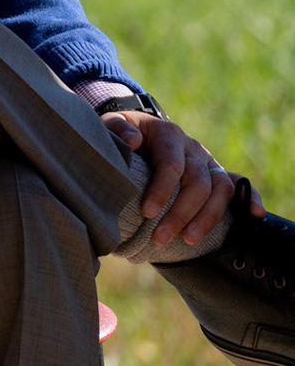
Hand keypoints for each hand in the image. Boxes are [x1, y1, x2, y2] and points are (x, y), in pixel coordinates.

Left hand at [101, 110, 265, 247]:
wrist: (135, 131)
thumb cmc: (121, 134)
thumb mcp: (111, 124)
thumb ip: (119, 130)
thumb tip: (133, 141)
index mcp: (168, 134)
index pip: (172, 165)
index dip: (162, 190)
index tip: (147, 212)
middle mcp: (192, 148)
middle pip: (197, 183)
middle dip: (180, 214)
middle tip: (159, 237)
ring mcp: (207, 161)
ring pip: (220, 189)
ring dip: (207, 218)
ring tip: (188, 240)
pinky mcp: (215, 173)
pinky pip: (239, 184)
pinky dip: (251, 198)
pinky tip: (254, 215)